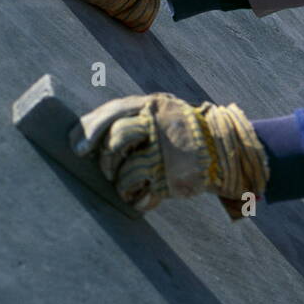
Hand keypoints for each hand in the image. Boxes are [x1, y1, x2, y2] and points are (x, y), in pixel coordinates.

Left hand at [70, 93, 269, 218]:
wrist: (225, 148)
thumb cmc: (182, 132)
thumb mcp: (161, 114)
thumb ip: (133, 119)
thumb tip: (88, 135)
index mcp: (153, 105)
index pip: (113, 113)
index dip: (90, 131)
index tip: (77, 149)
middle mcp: (159, 124)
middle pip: (116, 140)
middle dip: (105, 160)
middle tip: (106, 170)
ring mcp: (167, 151)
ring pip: (126, 169)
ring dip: (120, 182)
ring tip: (127, 186)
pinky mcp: (173, 176)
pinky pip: (142, 191)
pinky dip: (136, 198)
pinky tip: (140, 198)